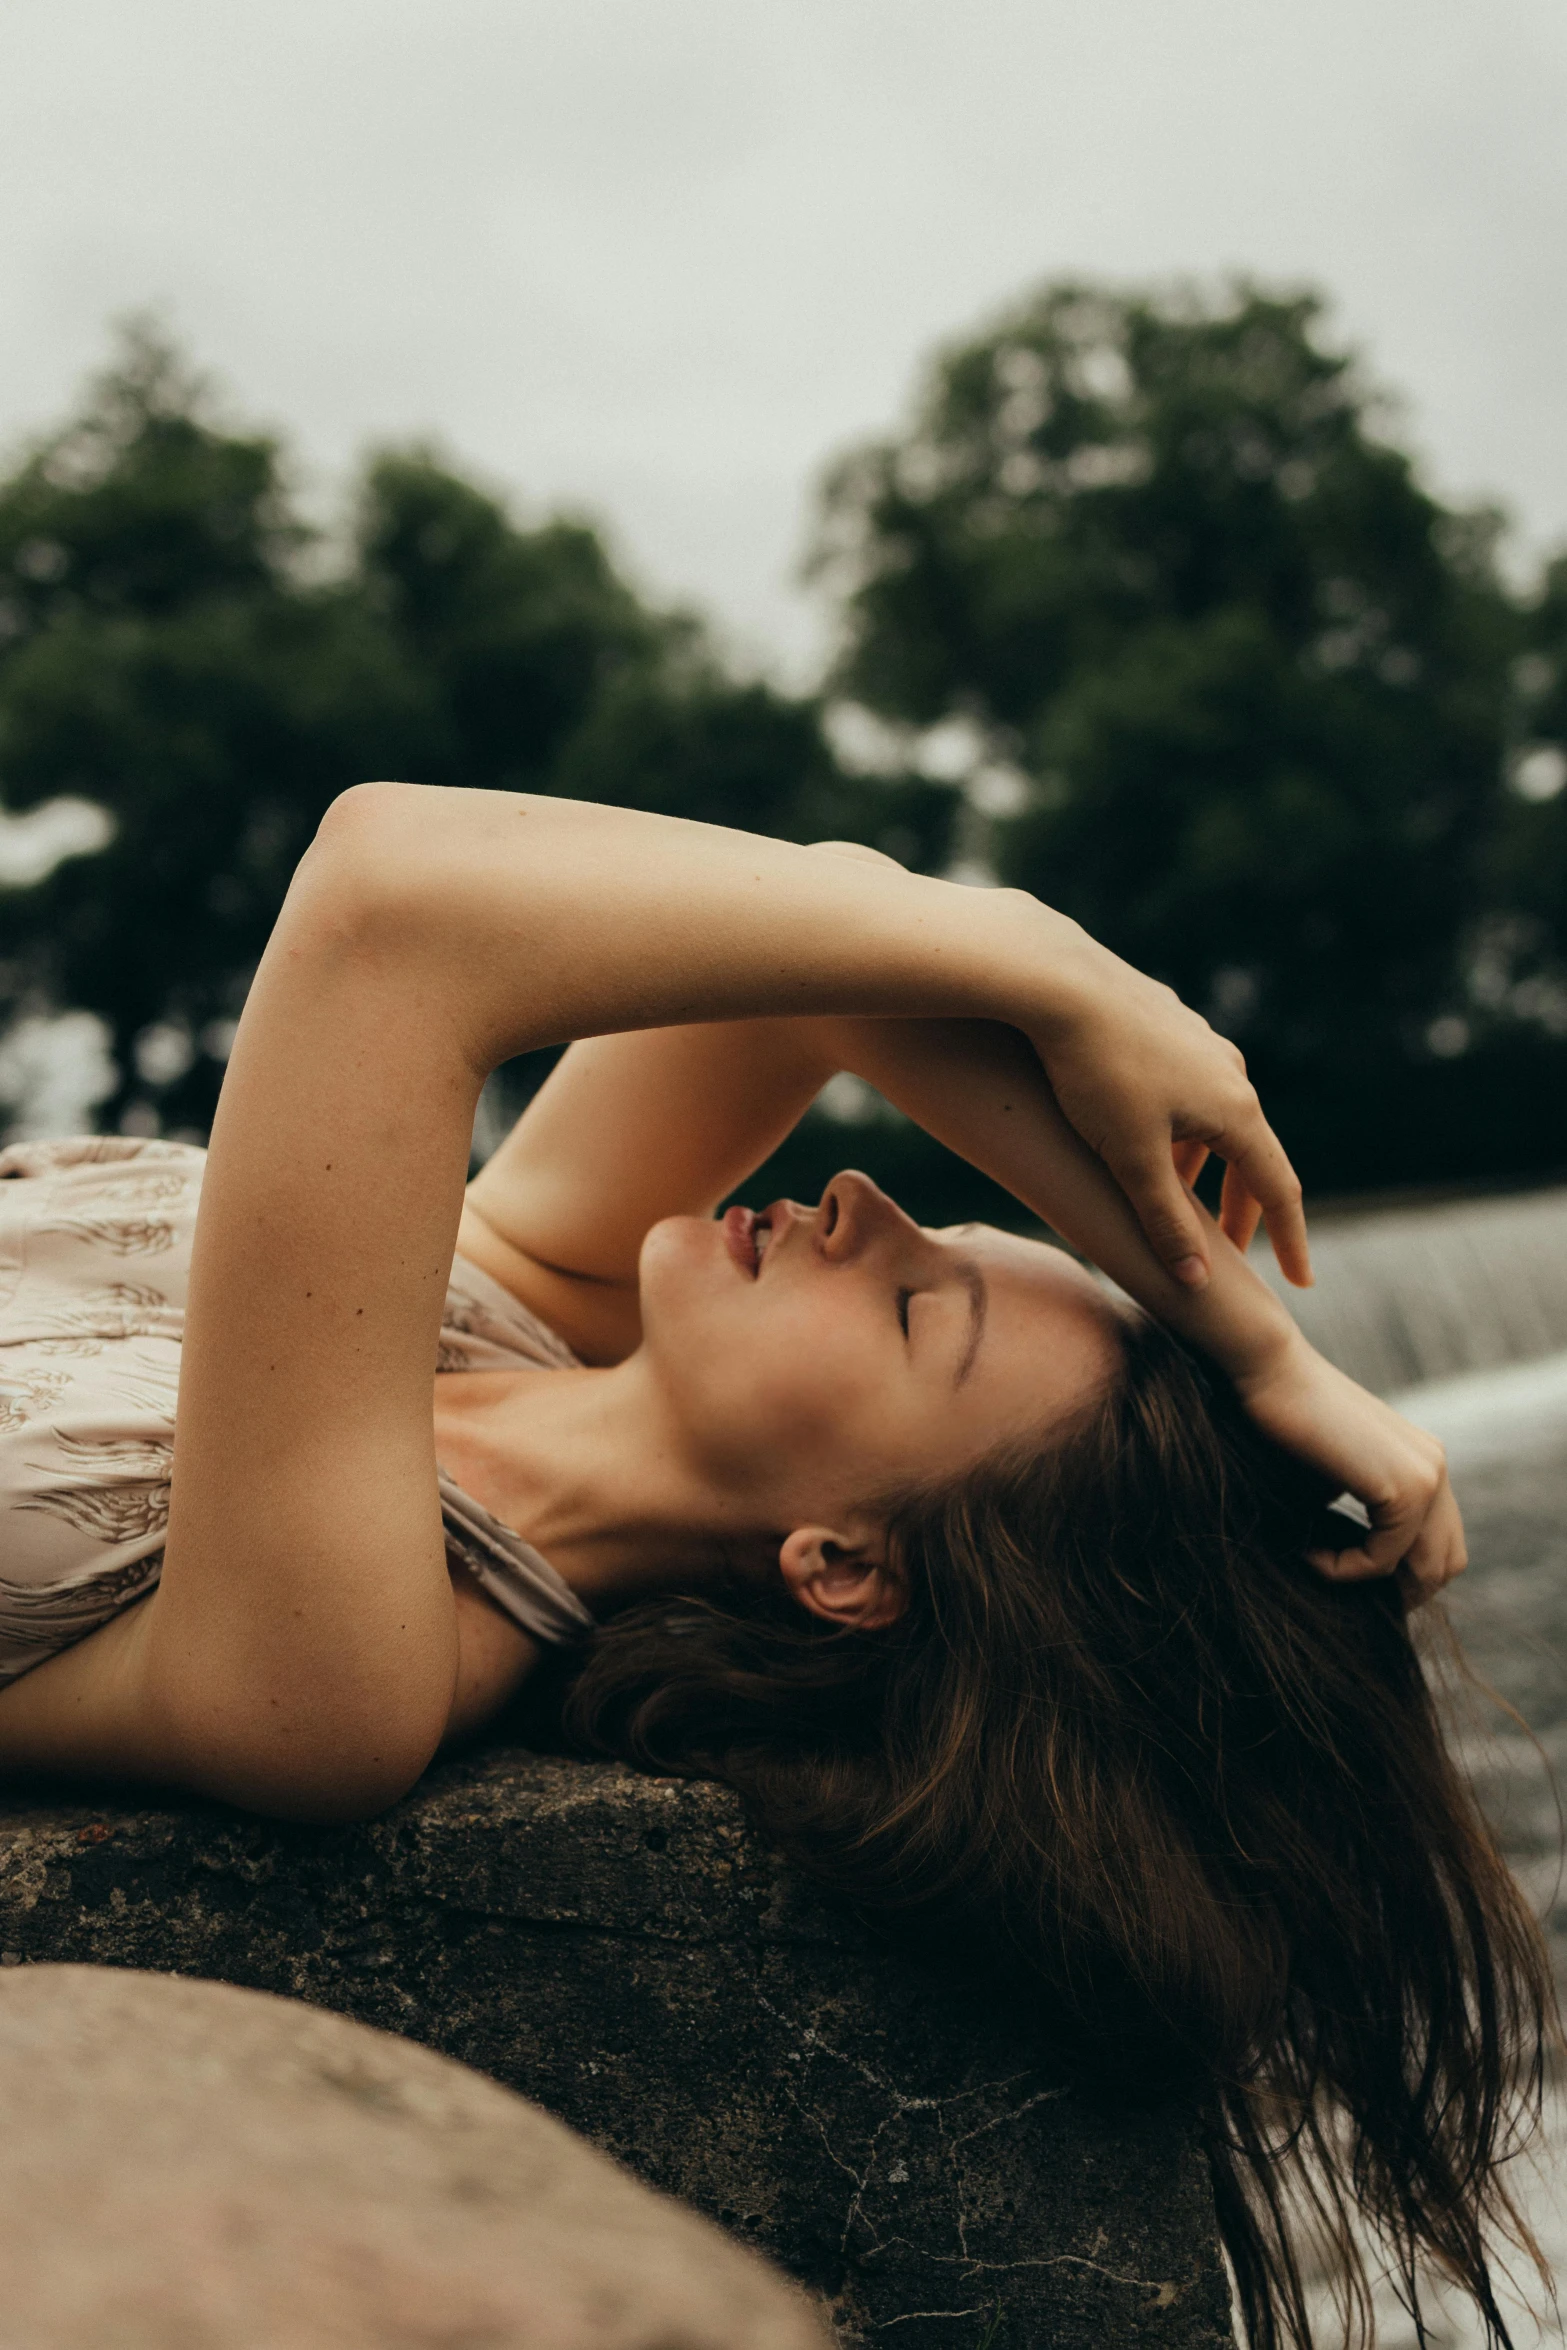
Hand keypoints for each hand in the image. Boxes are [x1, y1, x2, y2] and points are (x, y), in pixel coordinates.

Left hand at [1026, 920, 1311, 1291]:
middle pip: (1250, 1155)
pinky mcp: (1166, 1024)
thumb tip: (1197, 1281)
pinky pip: (1184, 1089)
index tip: (1299, 1281)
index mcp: (1235, 1110)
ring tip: (1170, 1199)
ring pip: (1212, 1120)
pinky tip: (1136, 1133)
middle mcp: (1230, 1073)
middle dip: (1238, 1209)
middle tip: (1226, 1251)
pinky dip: (1174, 1128)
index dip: (1289, 1240)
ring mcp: (1199, 1043)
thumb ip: (1164, 1222)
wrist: (1058, 981)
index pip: (1278, 1188)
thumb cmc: (1095, 1073)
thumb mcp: (1129, 1159)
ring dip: (1199, 1166)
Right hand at [1234, 1332, 1466, 1604]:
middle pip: (1445, 1563)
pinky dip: (1344, 1568)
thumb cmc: (1280, 1417)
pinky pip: (1384, 1559)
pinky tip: (1306, 1551)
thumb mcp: (1330, 1476)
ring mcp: (1428, 1475)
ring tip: (1316, 1564)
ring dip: (1367, 1581)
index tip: (1342, 1574)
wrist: (1267, 1369)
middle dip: (1397, 1591)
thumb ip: (1356, 1513)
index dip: (1398, 1575)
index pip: (1438, 1544)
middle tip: (1338, 1585)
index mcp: (1423, 1461)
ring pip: (1425, 1568)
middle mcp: (1435, 1467)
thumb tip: (1353, 1564)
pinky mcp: (1406, 1487)